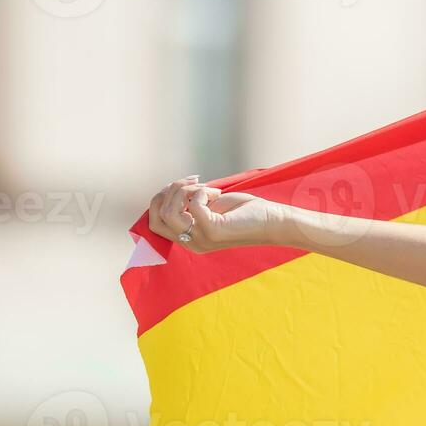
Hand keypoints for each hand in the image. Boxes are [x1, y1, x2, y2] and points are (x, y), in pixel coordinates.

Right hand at [147, 176, 283, 252]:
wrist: (272, 220)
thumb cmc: (244, 211)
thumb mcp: (209, 206)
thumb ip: (189, 203)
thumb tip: (171, 188)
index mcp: (188, 239)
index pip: (153, 222)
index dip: (159, 199)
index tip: (180, 185)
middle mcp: (191, 243)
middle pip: (156, 217)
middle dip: (168, 192)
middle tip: (193, 182)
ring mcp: (201, 239)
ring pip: (169, 212)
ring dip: (184, 190)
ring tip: (206, 187)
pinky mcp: (213, 231)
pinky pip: (193, 206)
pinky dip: (202, 192)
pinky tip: (218, 193)